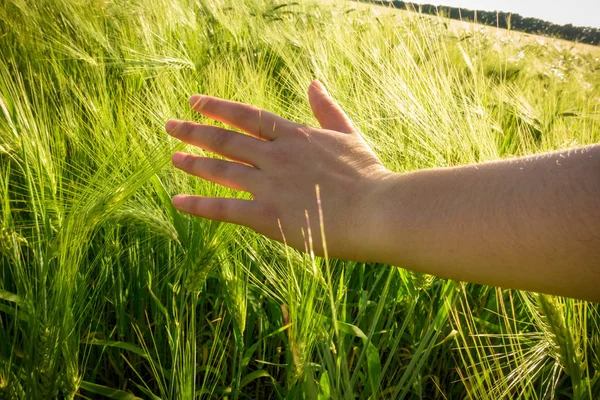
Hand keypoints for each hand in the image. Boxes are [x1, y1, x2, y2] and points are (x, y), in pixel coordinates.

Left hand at [165, 81, 391, 259]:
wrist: (377, 211)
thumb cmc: (369, 175)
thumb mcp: (349, 134)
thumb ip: (327, 110)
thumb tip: (312, 83)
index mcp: (295, 136)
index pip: (247, 116)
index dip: (217, 108)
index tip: (195, 102)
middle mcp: (276, 156)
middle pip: (226, 140)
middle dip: (195, 132)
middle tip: (169, 126)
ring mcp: (269, 185)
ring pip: (222, 171)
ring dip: (194, 163)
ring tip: (173, 157)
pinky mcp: (267, 217)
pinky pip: (225, 209)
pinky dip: (199, 205)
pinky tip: (178, 201)